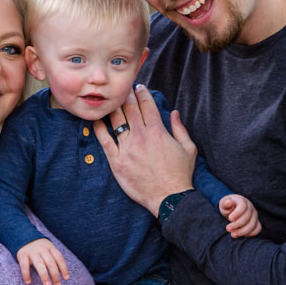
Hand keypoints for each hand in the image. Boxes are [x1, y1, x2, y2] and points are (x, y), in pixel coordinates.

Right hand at [16, 238, 69, 284]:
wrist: (23, 236)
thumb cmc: (39, 247)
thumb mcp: (48, 248)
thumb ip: (54, 258)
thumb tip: (62, 273)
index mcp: (50, 247)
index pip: (59, 258)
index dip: (64, 268)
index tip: (66, 278)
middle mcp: (42, 249)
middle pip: (50, 262)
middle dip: (55, 275)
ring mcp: (32, 252)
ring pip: (39, 264)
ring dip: (44, 275)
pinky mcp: (22, 255)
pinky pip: (24, 265)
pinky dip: (26, 274)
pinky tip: (28, 282)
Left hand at [93, 85, 196, 216]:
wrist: (168, 197)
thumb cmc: (180, 174)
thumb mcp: (188, 149)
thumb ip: (180, 128)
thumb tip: (174, 112)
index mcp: (158, 131)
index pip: (147, 104)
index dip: (142, 92)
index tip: (139, 87)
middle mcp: (140, 136)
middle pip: (130, 108)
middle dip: (126, 95)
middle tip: (123, 88)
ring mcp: (127, 149)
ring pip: (116, 121)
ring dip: (113, 107)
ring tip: (110, 100)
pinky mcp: (117, 161)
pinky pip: (104, 141)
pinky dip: (99, 128)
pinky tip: (97, 120)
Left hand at [219, 194, 261, 237]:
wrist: (233, 209)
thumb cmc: (228, 207)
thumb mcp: (224, 204)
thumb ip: (225, 204)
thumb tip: (228, 203)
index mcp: (242, 201)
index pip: (243, 206)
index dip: (237, 213)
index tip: (229, 219)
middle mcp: (250, 207)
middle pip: (247, 217)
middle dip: (237, 224)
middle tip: (228, 229)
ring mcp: (255, 215)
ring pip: (253, 224)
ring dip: (243, 231)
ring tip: (233, 234)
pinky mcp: (256, 222)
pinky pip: (257, 229)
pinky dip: (250, 233)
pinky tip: (241, 235)